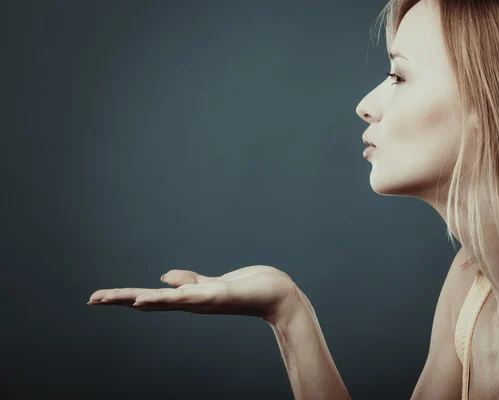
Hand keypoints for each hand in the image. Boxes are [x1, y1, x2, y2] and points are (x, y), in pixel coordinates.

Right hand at [88, 265, 300, 323]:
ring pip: (165, 301)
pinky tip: (147, 299)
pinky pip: (189, 296)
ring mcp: (204, 301)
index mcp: (189, 298)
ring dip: (137, 299)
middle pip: (150, 301)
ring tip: (111, 298)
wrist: (278, 295)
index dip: (124, 297)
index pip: (151, 298)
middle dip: (121, 300)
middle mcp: (192, 303)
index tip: (98, 297)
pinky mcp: (218, 295)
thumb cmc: (247, 289)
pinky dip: (167, 297)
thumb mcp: (213, 284)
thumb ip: (190, 282)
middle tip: (92, 299)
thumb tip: (163, 277)